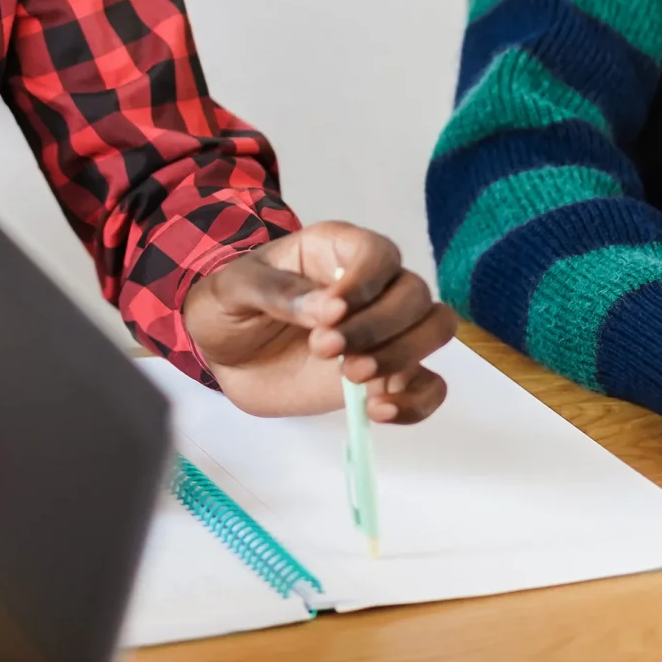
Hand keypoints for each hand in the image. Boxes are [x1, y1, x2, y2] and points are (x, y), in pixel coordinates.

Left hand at [183, 222, 453, 422]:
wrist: (227, 354)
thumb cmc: (229, 306)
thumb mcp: (234, 289)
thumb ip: (277, 291)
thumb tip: (329, 309)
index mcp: (336, 250)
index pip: (378, 253)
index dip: (365, 281)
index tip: (331, 313)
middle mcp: (373, 285)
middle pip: (414, 294)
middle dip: (378, 326)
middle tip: (324, 349)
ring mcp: (386, 331)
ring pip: (434, 330)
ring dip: (402, 356)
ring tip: (351, 378)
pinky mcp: (388, 374)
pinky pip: (429, 385)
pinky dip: (417, 401)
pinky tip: (378, 411)